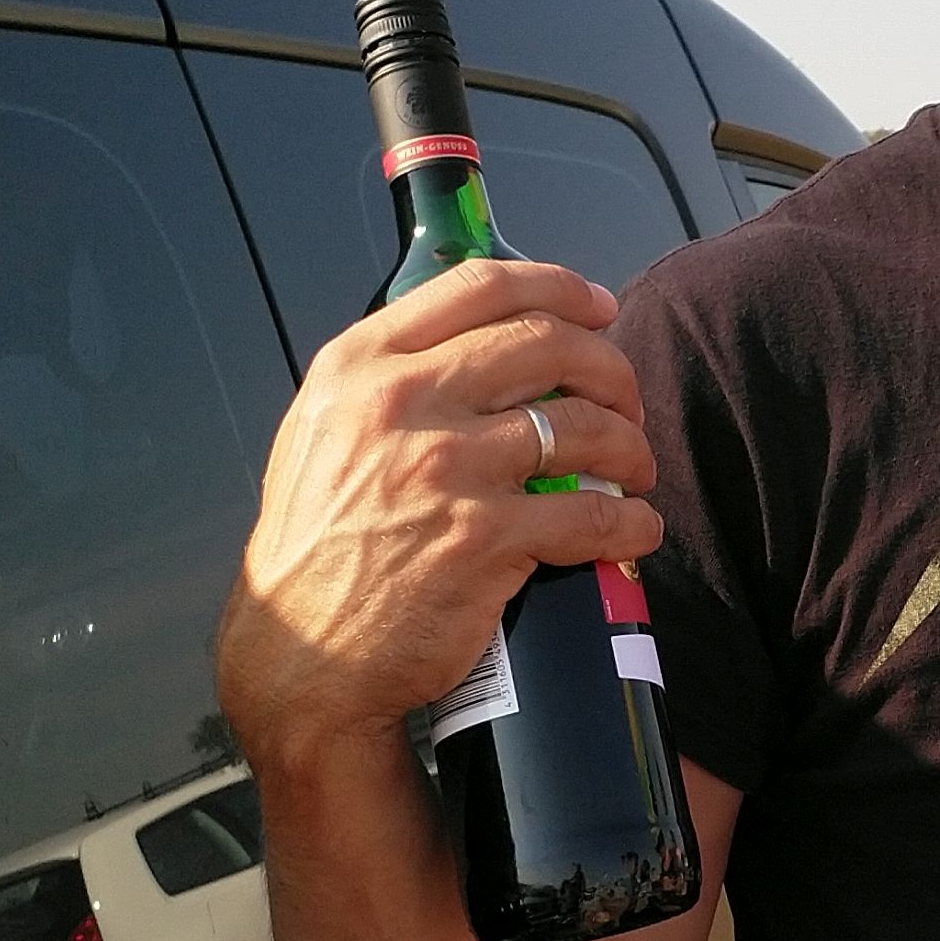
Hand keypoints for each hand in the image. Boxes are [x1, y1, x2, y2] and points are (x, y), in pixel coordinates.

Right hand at [218, 257, 662, 762]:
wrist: (303, 653)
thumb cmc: (316, 546)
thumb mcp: (322, 432)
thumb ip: (387, 380)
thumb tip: (475, 347)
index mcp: (361, 365)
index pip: (480, 287)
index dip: (558, 288)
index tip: (597, 308)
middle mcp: (402, 403)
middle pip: (547, 343)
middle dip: (609, 368)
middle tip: (627, 400)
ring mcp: (446, 469)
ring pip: (582, 426)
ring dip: (629, 445)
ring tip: (634, 468)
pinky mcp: (483, 539)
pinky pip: (590, 515)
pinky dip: (630, 521)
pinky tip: (636, 528)